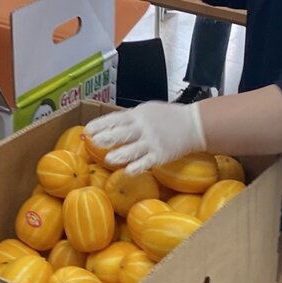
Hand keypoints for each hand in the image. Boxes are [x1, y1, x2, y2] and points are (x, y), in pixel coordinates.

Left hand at [86, 103, 207, 175]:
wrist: (194, 125)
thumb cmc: (168, 117)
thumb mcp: (147, 111)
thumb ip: (129, 119)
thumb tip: (108, 125)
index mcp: (137, 115)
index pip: (115, 119)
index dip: (100, 124)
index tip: (87, 130)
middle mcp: (143, 128)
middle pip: (123, 133)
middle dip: (107, 137)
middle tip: (94, 142)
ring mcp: (152, 142)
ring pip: (134, 149)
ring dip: (121, 154)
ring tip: (108, 160)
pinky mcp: (161, 155)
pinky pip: (147, 162)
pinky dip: (138, 167)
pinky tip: (129, 171)